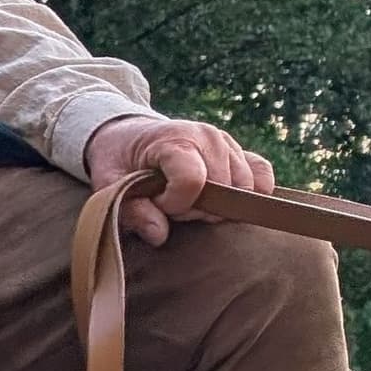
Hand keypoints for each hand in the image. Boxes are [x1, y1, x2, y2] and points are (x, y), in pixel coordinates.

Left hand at [84, 112, 274, 244]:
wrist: (128, 136)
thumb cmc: (118, 161)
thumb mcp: (107, 184)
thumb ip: (130, 210)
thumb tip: (159, 234)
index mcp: (175, 139)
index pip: (192, 181)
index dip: (175, 204)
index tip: (157, 204)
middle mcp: (208, 137)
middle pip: (221, 189)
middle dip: (194, 208)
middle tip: (169, 204)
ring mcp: (228, 143)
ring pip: (244, 189)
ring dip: (218, 205)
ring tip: (189, 200)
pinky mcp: (240, 152)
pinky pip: (263, 174)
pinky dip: (250, 193)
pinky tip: (223, 202)